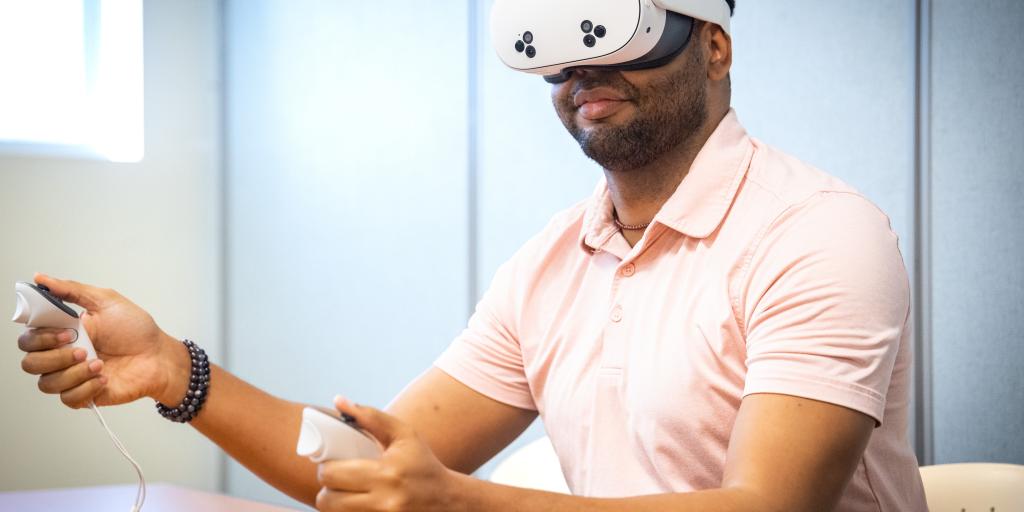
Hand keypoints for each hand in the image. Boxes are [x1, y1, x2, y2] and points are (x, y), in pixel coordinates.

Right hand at [17, 273, 187, 408]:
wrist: (159, 356)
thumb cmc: (136, 330)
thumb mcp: (106, 301)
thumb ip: (72, 291)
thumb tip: (41, 278)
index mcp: (63, 333)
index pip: (29, 340)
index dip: (40, 338)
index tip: (66, 331)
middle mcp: (63, 356)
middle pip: (30, 364)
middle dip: (55, 357)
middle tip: (83, 349)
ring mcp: (73, 377)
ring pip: (47, 384)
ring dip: (74, 373)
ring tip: (100, 363)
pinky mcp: (85, 395)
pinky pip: (68, 399)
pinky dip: (86, 388)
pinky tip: (104, 377)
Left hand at [315, 397, 468, 511]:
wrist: (448, 501)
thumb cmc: (423, 464)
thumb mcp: (404, 435)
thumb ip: (371, 416)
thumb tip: (338, 400)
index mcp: (387, 473)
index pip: (332, 475)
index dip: (326, 468)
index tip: (332, 464)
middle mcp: (384, 502)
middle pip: (327, 500)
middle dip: (327, 489)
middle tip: (336, 481)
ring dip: (334, 504)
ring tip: (345, 494)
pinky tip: (356, 504)